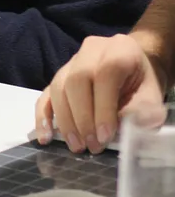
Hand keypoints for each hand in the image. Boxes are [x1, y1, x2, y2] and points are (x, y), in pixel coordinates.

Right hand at [35, 33, 166, 153]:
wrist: (134, 69)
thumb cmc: (143, 84)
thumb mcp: (153, 97)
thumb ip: (143, 111)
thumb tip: (123, 130)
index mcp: (119, 49)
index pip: (105, 74)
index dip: (103, 107)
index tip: (105, 137)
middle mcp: (91, 50)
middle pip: (76, 80)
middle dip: (82, 117)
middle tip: (91, 146)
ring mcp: (71, 61)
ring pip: (58, 87)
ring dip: (65, 121)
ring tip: (77, 146)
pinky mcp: (59, 76)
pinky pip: (46, 94)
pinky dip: (43, 116)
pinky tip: (45, 137)